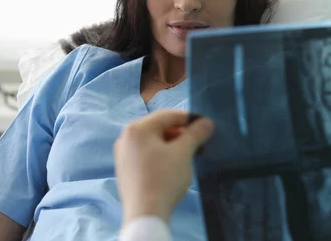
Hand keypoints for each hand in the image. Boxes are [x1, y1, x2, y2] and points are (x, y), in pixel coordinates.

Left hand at [114, 110, 213, 225]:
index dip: (190, 119)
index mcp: (137, 128)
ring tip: (187, 156)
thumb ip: (196, 133)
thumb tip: (207, 122)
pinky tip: (172, 167)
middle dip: (180, 133)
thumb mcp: (184, 152)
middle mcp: (125, 138)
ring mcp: (123, 155)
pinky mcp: (125, 170)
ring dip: (172, 145)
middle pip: (159, 127)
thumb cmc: (164, 177)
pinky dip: (161, 155)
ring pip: (153, 142)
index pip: (168, 115)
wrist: (145, 214)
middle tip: (198, 143)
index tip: (206, 127)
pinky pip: (146, 154)